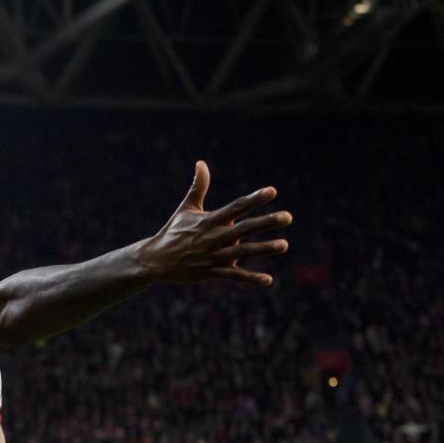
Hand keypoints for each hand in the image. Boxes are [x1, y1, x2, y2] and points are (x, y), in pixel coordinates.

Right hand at [139, 161, 291, 284]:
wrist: (156, 260)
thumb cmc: (173, 231)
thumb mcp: (186, 208)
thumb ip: (198, 187)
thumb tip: (201, 162)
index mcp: (209, 221)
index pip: (236, 207)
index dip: (254, 199)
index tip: (272, 191)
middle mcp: (213, 238)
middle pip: (244, 228)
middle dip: (266, 222)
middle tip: (288, 217)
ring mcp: (213, 256)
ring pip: (242, 253)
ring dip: (263, 249)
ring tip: (284, 245)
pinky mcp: (211, 273)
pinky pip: (233, 276)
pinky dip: (250, 278)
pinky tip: (268, 279)